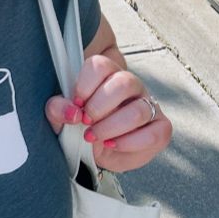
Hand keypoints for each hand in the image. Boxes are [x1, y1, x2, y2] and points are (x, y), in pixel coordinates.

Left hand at [45, 54, 171, 173]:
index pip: (101, 65)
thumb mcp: (61, 119)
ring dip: (112, 127)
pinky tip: (113, 144)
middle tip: (85, 122)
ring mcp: (148, 104)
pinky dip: (129, 143)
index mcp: (106, 74)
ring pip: (138, 110)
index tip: (76, 103)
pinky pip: (154, 133)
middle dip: (99, 107)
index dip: (86, 85)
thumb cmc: (81, 127)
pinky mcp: (160, 127)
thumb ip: (58, 110)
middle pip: (123, 83)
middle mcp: (130, 85)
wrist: (96, 152)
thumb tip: (71, 110)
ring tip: (94, 136)